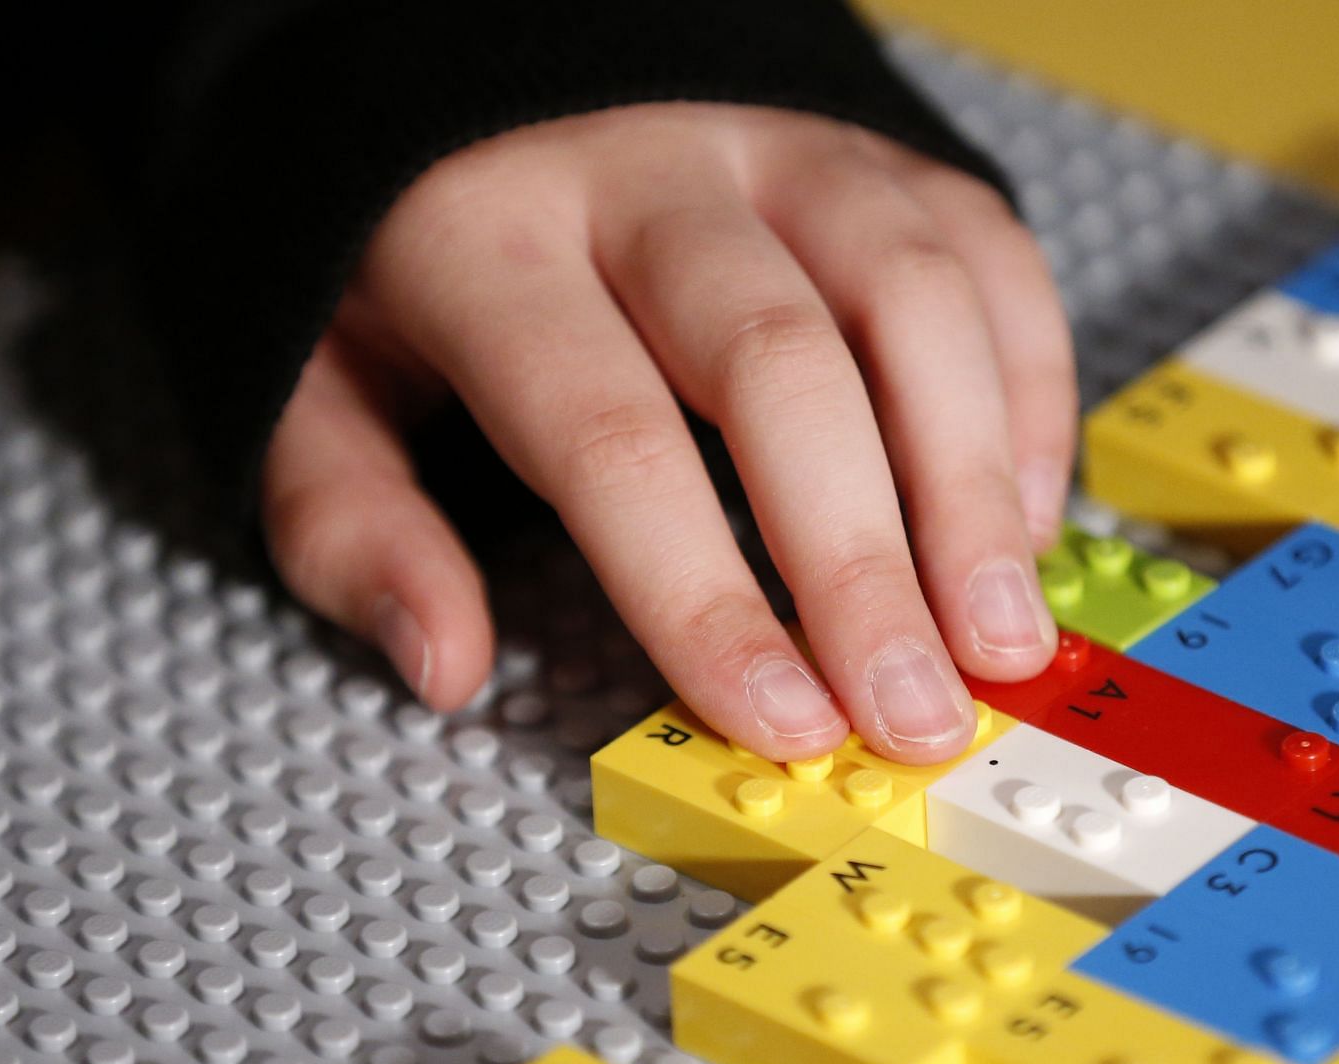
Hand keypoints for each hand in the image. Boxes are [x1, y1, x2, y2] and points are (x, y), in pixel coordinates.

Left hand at [262, 103, 1074, 763]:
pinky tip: (1023, 518)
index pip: (610, 436)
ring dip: (971, 482)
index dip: (706, 596)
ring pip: (909, 293)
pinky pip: (982, 249)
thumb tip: (444, 663)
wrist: (484, 64)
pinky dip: (1024, 388)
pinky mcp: (873, 146)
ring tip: (1000, 633)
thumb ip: (351, 522)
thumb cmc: (411, 250)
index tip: (781, 723)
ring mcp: (779, 143)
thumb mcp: (314, 377)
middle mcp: (651, 174)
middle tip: (917, 712)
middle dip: (862, 561)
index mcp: (489, 238)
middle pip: (782, 364)